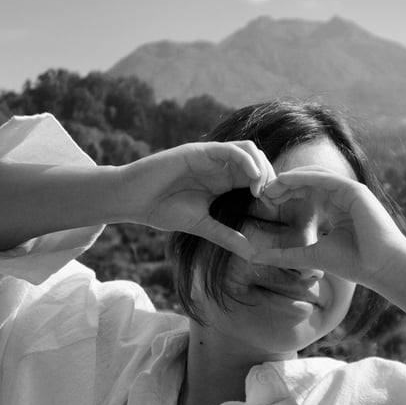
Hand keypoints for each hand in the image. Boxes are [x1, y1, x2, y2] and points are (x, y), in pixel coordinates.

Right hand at [116, 140, 274, 259]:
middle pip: (258, 160)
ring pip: (248, 150)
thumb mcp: (202, 226)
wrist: (133, 199)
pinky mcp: (199, 152)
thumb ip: (226, 236)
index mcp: (223, 181)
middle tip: (270, 198)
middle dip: (270, 177)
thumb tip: (252, 255)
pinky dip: (246, 160)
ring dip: (261, 166)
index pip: (256, 176)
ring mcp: (210, 157)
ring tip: (260, 189)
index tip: (272, 208)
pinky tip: (251, 177)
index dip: (268, 189)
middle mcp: (220, 166)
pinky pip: (230, 149)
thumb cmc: (162, 210)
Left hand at [248, 166, 405, 292]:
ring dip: (291, 179)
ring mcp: (349, 191)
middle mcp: (341, 196)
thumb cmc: (353, 263)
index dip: (284, 194)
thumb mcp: (310, 256)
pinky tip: (286, 180)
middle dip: (283, 185)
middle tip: (262, 192)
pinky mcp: (354, 190)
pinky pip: (325, 178)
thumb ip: (284, 254)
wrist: (380, 267)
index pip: (305, 194)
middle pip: (306, 182)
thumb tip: (254, 258)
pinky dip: (304, 177)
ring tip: (271, 186)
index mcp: (335, 209)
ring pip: (314, 176)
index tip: (264, 202)